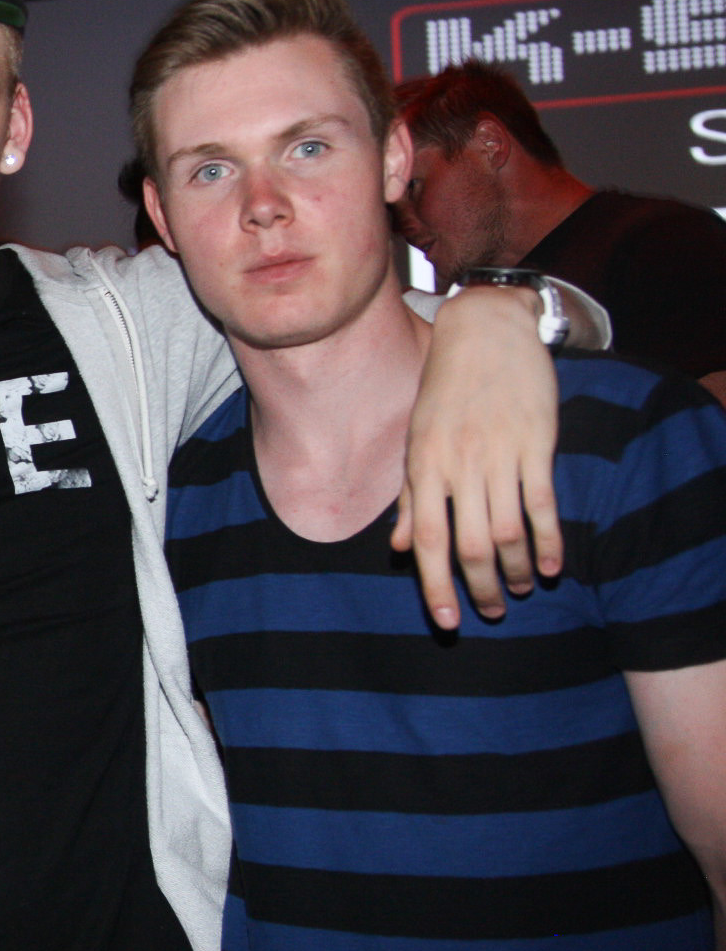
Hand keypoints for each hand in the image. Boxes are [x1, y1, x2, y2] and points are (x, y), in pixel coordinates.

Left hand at [391, 286, 562, 627]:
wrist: (484, 330)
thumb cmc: (446, 388)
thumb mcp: (418, 438)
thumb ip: (411, 496)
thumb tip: (399, 548)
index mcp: (424, 466)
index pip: (426, 540)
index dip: (435, 585)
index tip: (447, 620)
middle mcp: (458, 464)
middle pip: (468, 545)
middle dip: (480, 587)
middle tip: (491, 611)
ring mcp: (497, 454)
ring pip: (507, 531)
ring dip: (516, 570)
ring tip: (521, 589)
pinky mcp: (535, 442)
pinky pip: (541, 503)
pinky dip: (548, 540)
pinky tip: (551, 566)